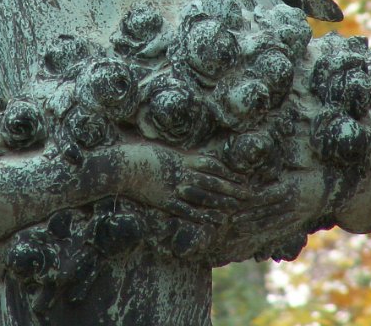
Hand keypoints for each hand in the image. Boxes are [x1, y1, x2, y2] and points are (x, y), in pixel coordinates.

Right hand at [115, 141, 253, 223]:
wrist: (121, 166)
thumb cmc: (139, 154)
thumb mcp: (163, 150)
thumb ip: (180, 156)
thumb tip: (194, 158)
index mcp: (182, 158)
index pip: (212, 165)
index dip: (228, 172)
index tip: (241, 177)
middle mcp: (182, 173)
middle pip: (213, 181)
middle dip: (232, 188)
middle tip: (249, 194)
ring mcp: (174, 188)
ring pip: (204, 196)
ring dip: (222, 202)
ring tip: (237, 206)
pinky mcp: (166, 201)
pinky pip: (188, 211)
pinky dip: (203, 216)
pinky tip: (215, 220)